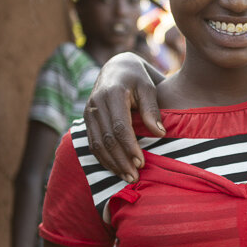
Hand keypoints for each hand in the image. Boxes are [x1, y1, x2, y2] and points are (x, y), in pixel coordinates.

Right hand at [83, 53, 163, 181]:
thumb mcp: (148, 88)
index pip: (119, 127)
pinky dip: (103, 159)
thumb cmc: (138, 78)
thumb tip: (159, 133)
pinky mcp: (87, 120)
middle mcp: (96, 104)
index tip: (141, 162)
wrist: (116, 68)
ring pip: (98, 144)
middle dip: (121, 160)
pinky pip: (93, 143)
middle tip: (135, 177)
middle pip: (107, 139)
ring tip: (127, 178)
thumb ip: (152, 109)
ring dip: (112, 164)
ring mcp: (89, 112)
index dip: (130, 147)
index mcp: (112, 94)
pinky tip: (115, 169)